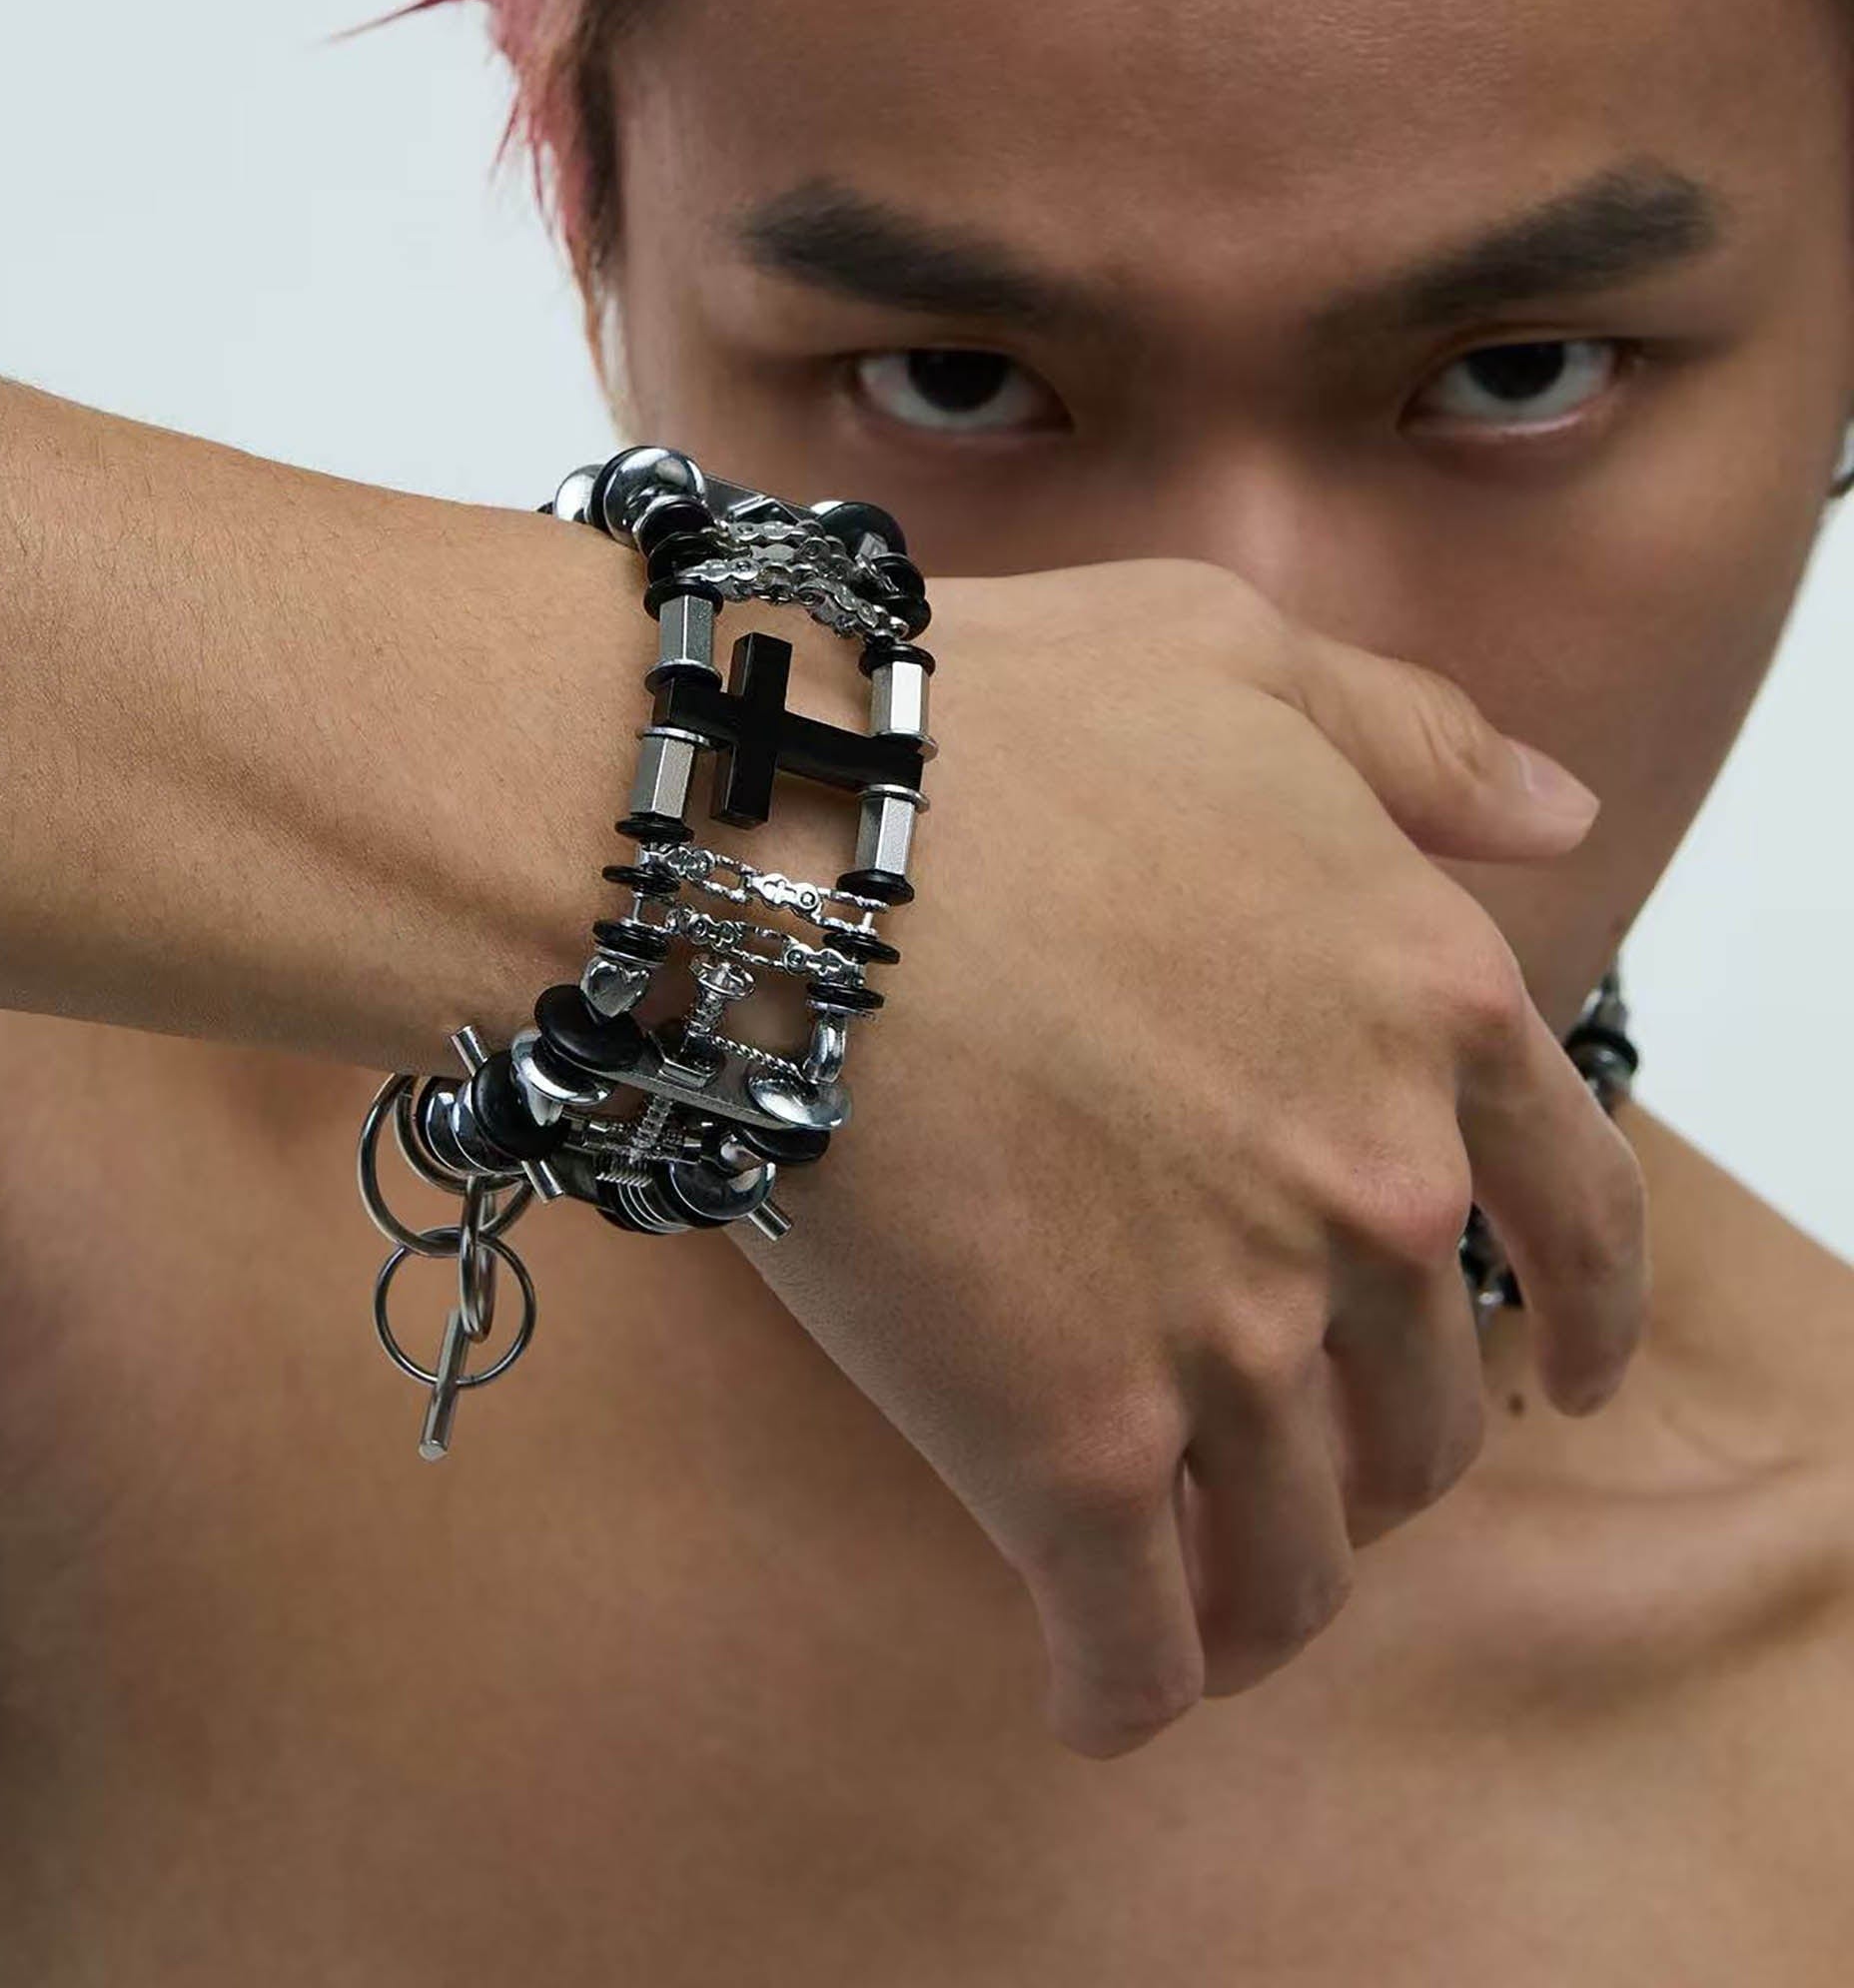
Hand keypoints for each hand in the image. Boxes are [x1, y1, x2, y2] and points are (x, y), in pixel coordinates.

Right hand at [728, 556, 1649, 1759]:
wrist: (775, 848)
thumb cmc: (981, 733)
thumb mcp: (1232, 659)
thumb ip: (1418, 741)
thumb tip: (1567, 820)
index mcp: (1433, 1012)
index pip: (1578, 1225)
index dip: (1580, 1322)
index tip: (1559, 1379)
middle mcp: (1373, 1192)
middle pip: (1428, 1412)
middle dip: (1382, 1459)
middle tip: (1300, 1466)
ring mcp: (1237, 1335)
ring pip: (1305, 1551)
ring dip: (1272, 1598)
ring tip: (1209, 1608)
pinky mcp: (1078, 1448)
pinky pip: (1143, 1638)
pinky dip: (1130, 1687)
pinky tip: (1098, 1697)